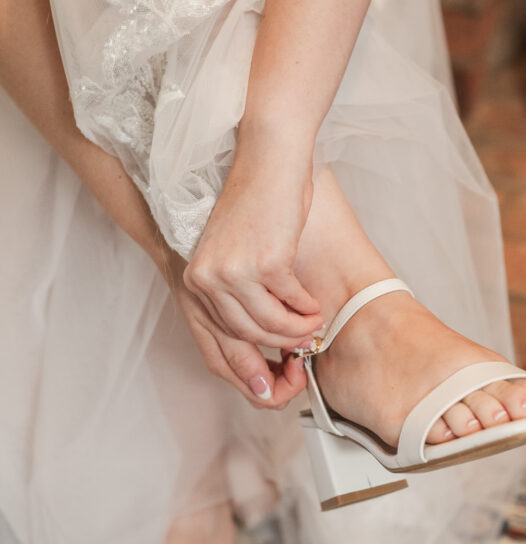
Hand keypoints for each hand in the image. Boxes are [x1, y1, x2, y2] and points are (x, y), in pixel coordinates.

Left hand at [183, 137, 322, 358]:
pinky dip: (306, 307)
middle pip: (246, 336)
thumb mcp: (232, 253)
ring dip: (297, 329)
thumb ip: (235, 293)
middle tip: (304, 346)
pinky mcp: (266, 262)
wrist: (267, 160)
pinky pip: (292, 302)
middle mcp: (207, 279)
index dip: (246, 369)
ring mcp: (235, 272)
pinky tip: (314, 304)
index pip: (215, 342)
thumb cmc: (255, 203)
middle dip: (280, 346)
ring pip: (270, 324)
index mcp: (194, 280)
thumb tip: (262, 334)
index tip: (272, 383)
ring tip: (314, 323)